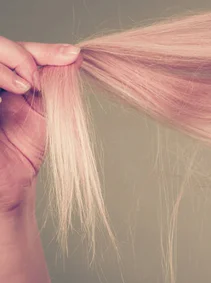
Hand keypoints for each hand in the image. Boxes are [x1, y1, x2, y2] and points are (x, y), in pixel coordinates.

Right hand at [0, 36, 79, 214]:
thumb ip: (55, 82)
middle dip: (23, 55)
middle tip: (39, 77)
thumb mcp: (45, 109)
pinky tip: (16, 90)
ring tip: (27, 86)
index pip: (21, 49)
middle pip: (0, 45)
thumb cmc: (24, 146)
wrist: (9, 179)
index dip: (45, 49)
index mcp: (7, 75)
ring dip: (10, 64)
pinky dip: (0, 75)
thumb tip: (74, 56)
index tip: (73, 55)